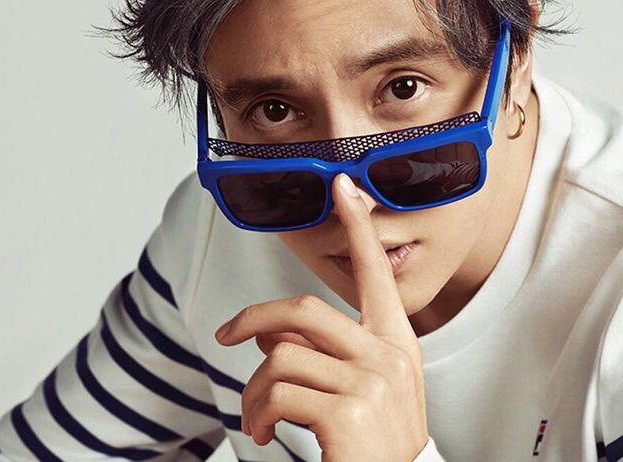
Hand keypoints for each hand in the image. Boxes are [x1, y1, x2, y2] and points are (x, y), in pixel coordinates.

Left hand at [214, 172, 428, 461]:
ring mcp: (372, 381)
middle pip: (304, 311)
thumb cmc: (375, 445)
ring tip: (258, 416)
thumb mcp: (360, 390)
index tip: (344, 187)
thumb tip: (270, 336)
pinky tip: (268, 432)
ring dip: (254, 391)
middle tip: (227, 335)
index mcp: (395, 341)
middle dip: (254, 319)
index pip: (375, 272)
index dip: (358, 226)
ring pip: (281, 358)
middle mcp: (388, 354)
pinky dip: (259, 414)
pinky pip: (278, 394)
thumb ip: (322, 354)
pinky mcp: (349, 412)